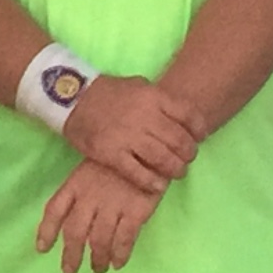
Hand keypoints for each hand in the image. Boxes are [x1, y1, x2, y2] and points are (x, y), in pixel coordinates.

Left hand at [37, 155, 162, 272]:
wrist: (152, 147)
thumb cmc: (120, 158)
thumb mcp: (94, 167)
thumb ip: (82, 191)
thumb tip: (73, 219)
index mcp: (76, 184)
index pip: (55, 210)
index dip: (46, 231)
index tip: (42, 248)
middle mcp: (90, 197)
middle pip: (74, 232)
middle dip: (71, 255)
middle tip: (70, 271)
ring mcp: (113, 205)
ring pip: (99, 240)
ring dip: (98, 259)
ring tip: (99, 269)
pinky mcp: (136, 211)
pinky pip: (124, 239)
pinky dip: (120, 255)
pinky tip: (118, 263)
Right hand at [65, 73, 203, 195]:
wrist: (72, 98)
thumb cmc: (109, 93)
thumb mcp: (139, 86)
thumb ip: (160, 100)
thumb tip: (182, 117)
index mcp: (153, 97)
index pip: (189, 115)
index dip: (199, 129)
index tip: (200, 137)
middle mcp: (144, 117)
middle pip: (179, 141)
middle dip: (189, 153)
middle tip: (188, 159)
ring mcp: (127, 136)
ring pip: (163, 159)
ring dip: (175, 169)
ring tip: (177, 172)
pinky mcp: (111, 154)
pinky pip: (138, 173)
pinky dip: (152, 182)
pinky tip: (158, 186)